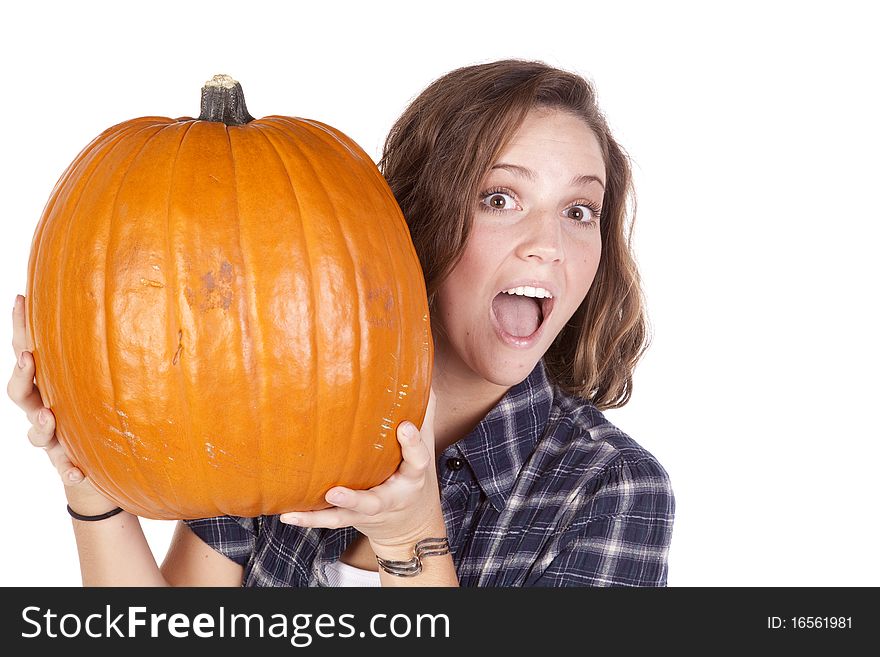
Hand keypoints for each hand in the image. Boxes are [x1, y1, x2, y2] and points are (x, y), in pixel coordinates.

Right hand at [7, 294, 116, 514]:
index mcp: (52, 384)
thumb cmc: (105, 413)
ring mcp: (54, 439)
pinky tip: (78, 471)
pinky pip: (63, 469)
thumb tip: (143, 298)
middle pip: (19, 393)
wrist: (103, 470)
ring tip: (49, 416)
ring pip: (37, 433)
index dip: (22, 327)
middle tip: (28, 359)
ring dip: (40, 424)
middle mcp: (45, 409)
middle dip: (21, 375)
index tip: (21, 299)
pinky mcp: (67, 464)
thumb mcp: (105, 379)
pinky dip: (68, 469)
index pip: (29, 352)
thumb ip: (110, 349)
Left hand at [280, 388, 443, 550]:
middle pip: (374, 502)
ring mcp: (367, 511)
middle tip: (335, 492)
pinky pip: (329, 519)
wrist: (409, 520)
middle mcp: (390, 498)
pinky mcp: (350, 518)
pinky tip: (286, 514)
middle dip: (355, 499)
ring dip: (323, 513)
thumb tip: (417, 372)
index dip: (413, 444)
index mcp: (412, 476)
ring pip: (346, 516)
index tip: (404, 426)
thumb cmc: (410, 470)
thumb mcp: (424, 444)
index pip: (417, 459)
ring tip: (298, 508)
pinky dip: (308, 518)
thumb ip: (422, 412)